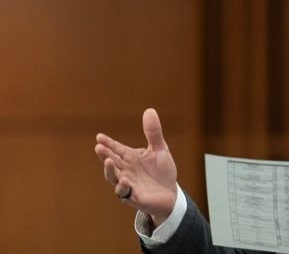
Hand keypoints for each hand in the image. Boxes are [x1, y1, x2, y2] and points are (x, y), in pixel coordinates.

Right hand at [94, 108, 176, 225]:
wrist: (170, 193)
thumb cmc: (161, 171)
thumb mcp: (160, 149)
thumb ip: (153, 133)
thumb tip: (150, 110)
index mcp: (130, 158)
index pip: (116, 148)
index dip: (108, 143)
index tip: (99, 136)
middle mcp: (126, 170)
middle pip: (112, 162)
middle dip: (105, 155)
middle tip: (98, 147)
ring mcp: (128, 184)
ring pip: (114, 178)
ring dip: (110, 170)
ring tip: (109, 161)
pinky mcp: (135, 197)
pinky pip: (126, 193)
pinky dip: (123, 187)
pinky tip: (125, 180)